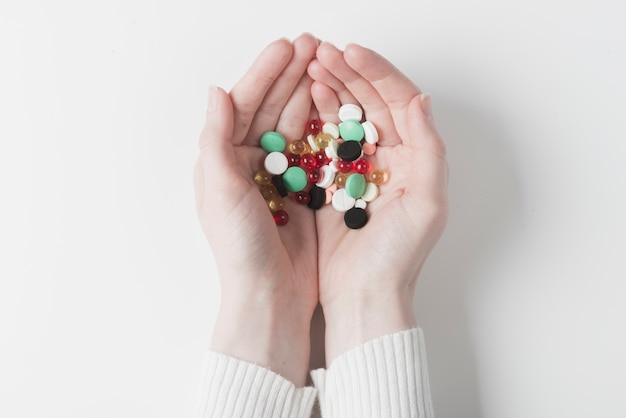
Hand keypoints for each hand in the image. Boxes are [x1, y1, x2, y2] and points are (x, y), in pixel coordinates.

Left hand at [193, 34, 318, 385]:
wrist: (270, 296)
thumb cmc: (239, 248)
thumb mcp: (221, 190)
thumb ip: (217, 139)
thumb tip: (216, 90)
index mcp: (222, 160)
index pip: (242, 105)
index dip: (264, 74)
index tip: (287, 48)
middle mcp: (248, 164)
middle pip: (269, 108)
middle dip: (290, 75)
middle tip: (313, 45)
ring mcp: (277, 176)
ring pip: (292, 124)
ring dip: (307, 93)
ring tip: (326, 65)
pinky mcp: (302, 190)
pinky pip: (313, 149)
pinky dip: (322, 125)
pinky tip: (334, 104)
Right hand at [307, 42, 448, 361]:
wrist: (364, 296)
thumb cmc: (399, 257)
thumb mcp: (427, 205)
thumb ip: (430, 150)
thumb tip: (421, 100)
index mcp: (415, 157)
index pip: (399, 101)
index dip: (376, 72)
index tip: (350, 52)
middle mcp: (390, 157)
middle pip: (371, 102)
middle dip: (348, 73)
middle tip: (322, 53)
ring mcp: (359, 167)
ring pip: (347, 116)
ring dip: (331, 89)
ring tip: (311, 68)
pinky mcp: (334, 181)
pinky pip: (326, 141)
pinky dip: (316, 118)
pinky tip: (305, 101)